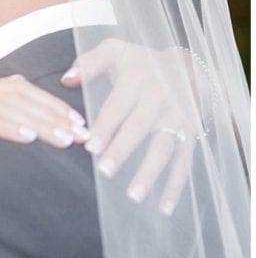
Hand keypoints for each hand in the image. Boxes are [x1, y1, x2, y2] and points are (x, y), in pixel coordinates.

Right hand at [0, 75, 86, 210]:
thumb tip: (16, 101)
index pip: (16, 89)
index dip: (51, 103)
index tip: (79, 124)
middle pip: (15, 95)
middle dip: (54, 112)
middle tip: (83, 133)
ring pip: (1, 106)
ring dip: (39, 121)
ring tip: (65, 138)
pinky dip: (6, 127)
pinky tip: (29, 138)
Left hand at [61, 39, 200, 214]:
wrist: (187, 64)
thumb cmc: (139, 61)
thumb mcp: (115, 51)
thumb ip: (89, 63)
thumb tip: (66, 78)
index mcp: (137, 81)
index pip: (118, 106)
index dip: (105, 126)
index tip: (90, 145)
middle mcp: (159, 100)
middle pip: (139, 127)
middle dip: (122, 150)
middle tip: (105, 170)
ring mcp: (177, 118)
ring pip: (164, 147)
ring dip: (149, 172)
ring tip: (133, 194)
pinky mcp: (190, 133)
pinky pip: (184, 161)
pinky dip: (176, 185)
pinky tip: (163, 206)